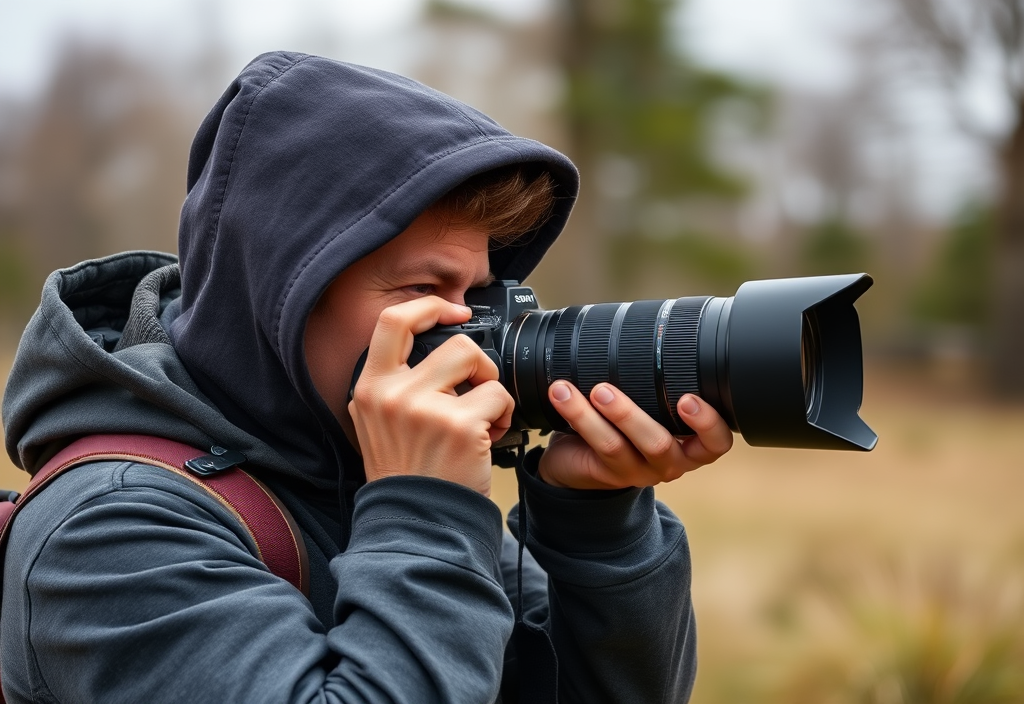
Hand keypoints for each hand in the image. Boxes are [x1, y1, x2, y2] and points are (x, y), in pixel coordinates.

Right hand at [348, 296, 514, 495]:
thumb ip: (396, 384)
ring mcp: (425, 409)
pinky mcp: (459, 426)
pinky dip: (505, 415)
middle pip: (454, 342)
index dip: (429, 307)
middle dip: (478, 362)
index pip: (393, 321)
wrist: (417, 524)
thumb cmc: (407, 474)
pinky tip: (492, 438)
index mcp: (370, 387)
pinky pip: (499, 396)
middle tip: (478, 388)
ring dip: (492, 386)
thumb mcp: (378, 423)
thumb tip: (436, 343)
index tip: (455, 312)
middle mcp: (392, 394)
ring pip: (478, 362)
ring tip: (486, 416)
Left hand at [537, 381, 732, 489]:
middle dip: (631, 416)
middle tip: (606, 389)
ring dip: (596, 414)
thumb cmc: (629, 422)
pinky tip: (562, 395)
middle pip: (660, 445)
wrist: (586, 459)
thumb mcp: (653, 404)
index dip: (709, 425)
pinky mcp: (608, 474)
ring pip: (619, 447)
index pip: (716, 443)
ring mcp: (638, 472)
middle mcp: (670, 461)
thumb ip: (660, 382)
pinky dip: (578, 416)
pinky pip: (594, 447)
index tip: (688, 399)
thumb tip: (649, 325)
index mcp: (690, 443)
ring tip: (581, 389)